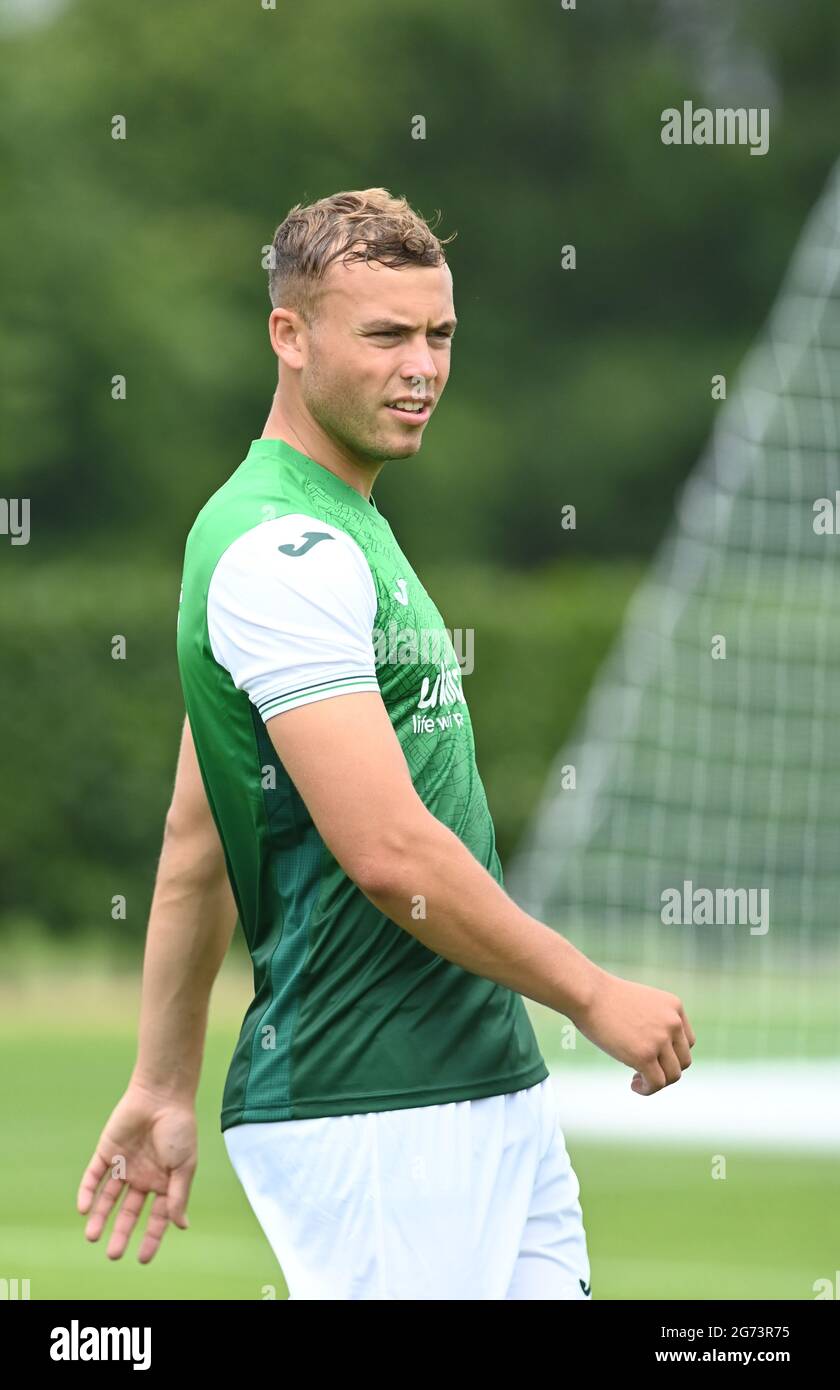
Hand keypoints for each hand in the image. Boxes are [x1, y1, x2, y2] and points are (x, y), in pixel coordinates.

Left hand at [76, 1080, 196, 1261]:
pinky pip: (93, 1176)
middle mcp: (143, 1177)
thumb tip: (181, 1226)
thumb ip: (179, 1196)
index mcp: (164, 1181)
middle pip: (129, 1211)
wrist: (162, 1096)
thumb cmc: (179, 1129)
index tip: (142, 1258)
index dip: (152, 1237)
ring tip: (91, 1237)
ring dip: (99, 1216)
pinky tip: (83, 1209)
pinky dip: (87, 1192)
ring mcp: (124, 1165)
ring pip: (108, 1197)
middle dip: (121, 1232)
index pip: (157, 1216)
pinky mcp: (106, 1152)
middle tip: (113, 1254)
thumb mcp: (184, 1166)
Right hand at [571, 969, 695, 1094]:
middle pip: (683, 1060)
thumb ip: (653, 1023)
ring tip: (637, 1080)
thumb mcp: (639, 1004)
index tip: (653, 1058)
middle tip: (644, 1071)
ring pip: (673, 1075)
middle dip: (665, 1070)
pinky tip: (633, 1085)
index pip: (686, 1042)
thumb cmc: (604, 997)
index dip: (671, 1055)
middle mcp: (673, 1022)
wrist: (587, 993)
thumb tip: (655, 1054)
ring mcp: (660, 1039)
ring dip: (657, 1082)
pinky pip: (656, 1083)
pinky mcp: (644, 1055)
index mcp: (674, 1006)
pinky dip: (647, 1089)